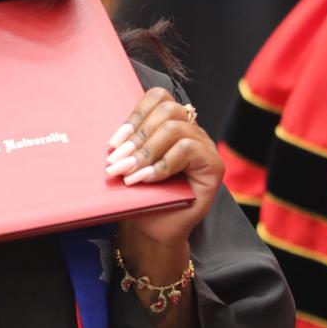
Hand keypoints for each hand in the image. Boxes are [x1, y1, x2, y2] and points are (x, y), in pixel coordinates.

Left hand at [104, 88, 222, 257]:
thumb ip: (127, 145)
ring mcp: (205, 147)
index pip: (158, 97)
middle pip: (168, 109)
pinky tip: (147, 179)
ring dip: (147, 151)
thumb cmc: (141, 196)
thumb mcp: (129, 164)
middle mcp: (192, 130)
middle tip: (118, 162)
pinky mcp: (214, 166)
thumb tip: (112, 138)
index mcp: (172, 123)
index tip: (114, 143)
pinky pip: (189, 149)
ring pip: (176, 128)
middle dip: (138, 135)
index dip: (135, 116)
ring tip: (129, 172)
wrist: (154, 230)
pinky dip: (163, 164)